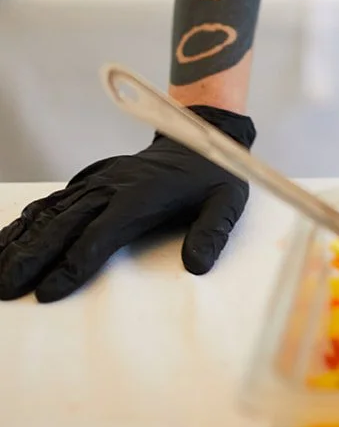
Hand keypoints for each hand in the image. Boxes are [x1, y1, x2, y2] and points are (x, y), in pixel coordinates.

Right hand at [0, 105, 254, 302]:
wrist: (198, 132)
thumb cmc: (212, 173)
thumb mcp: (229, 199)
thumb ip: (214, 231)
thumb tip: (197, 265)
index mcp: (141, 196)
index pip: (100, 235)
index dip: (73, 265)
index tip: (47, 293)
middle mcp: (111, 188)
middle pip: (64, 226)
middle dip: (31, 259)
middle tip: (4, 290)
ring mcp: (96, 183)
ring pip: (50, 214)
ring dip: (20, 242)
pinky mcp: (89, 182)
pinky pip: (51, 202)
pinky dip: (25, 222)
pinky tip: (4, 241)